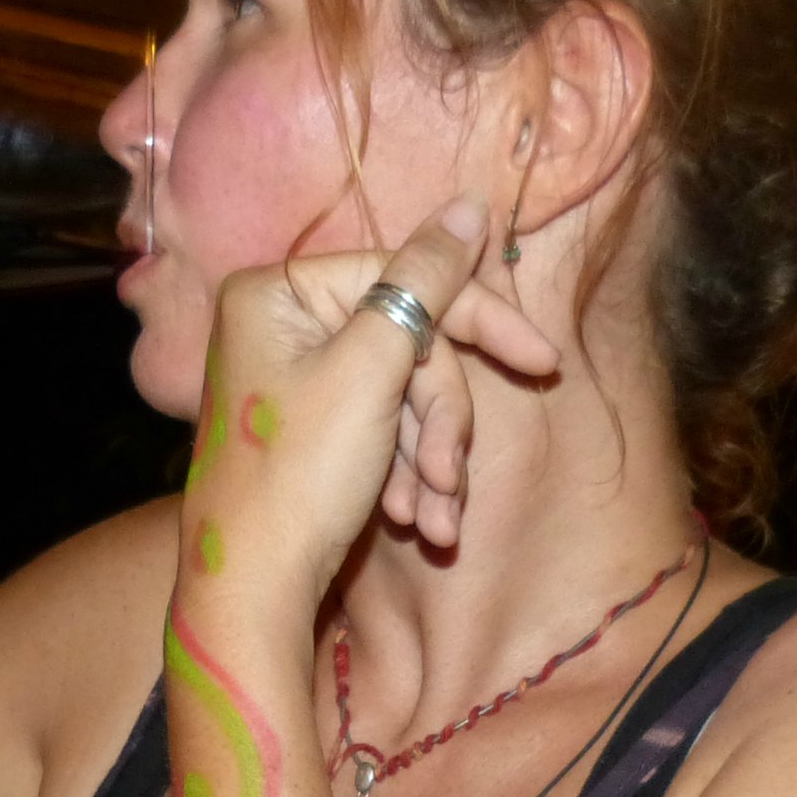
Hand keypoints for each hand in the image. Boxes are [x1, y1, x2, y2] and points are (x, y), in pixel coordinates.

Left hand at [189, 200, 561, 612]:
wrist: (254, 592)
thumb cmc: (299, 475)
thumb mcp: (370, 371)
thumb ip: (424, 282)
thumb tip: (473, 205)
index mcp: (280, 292)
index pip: (405, 279)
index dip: (480, 323)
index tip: (543, 363)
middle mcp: (282, 325)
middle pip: (410, 343)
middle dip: (441, 421)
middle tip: (451, 478)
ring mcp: (296, 379)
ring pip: (405, 396)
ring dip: (432, 460)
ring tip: (434, 520)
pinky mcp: (313, 431)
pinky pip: (383, 432)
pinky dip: (408, 476)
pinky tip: (416, 523)